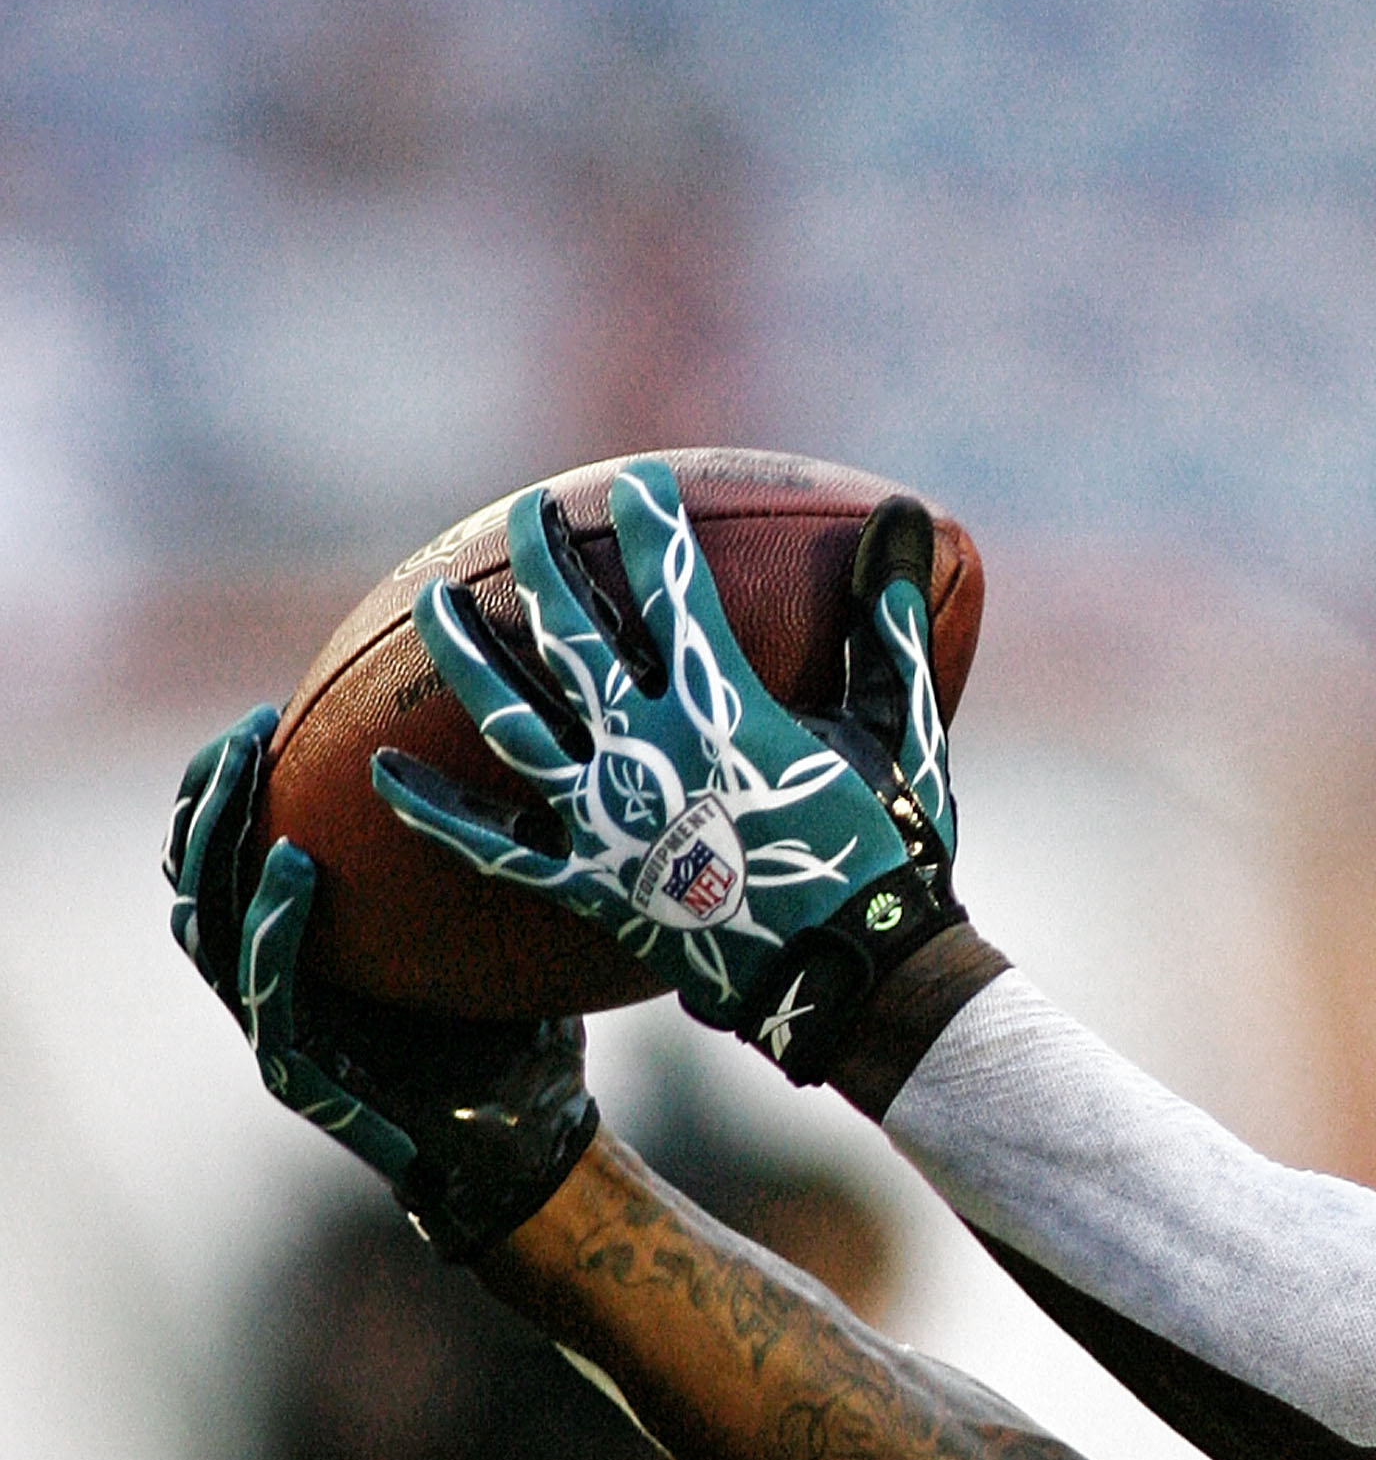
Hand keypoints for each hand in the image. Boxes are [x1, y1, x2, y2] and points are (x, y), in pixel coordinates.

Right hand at [163, 707, 600, 1260]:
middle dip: (207, 799)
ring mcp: (279, 1030)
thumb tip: (535, 762)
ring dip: (223, 846)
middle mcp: (278, 984)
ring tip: (249, 781)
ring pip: (211, 928)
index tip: (262, 714)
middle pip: (201, 877)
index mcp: (309, 949)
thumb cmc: (516, 1036)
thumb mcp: (498, 933)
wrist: (526, 1146)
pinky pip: (268, 991)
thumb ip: (488, 862)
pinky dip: (272, 927)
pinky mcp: (298, 1075)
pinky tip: (293, 868)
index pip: (237, 855)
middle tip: (244, 733)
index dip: (230, 786)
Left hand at [372, 459, 961, 1079]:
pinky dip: (435, 811)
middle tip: (528, 514)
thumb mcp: (899, 733)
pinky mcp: (586, 884)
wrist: (854, 977)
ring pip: (512, 718)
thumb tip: (907, 519)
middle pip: (573, 633)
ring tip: (436, 602)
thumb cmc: (886, 855)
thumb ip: (892, 626)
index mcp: (725, 707)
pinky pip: (493, 844)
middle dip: (545, 559)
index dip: (654, 527)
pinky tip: (383, 773)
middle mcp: (648, 750)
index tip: (638, 483)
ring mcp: (607, 818)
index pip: (676, 590)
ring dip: (469, 653)